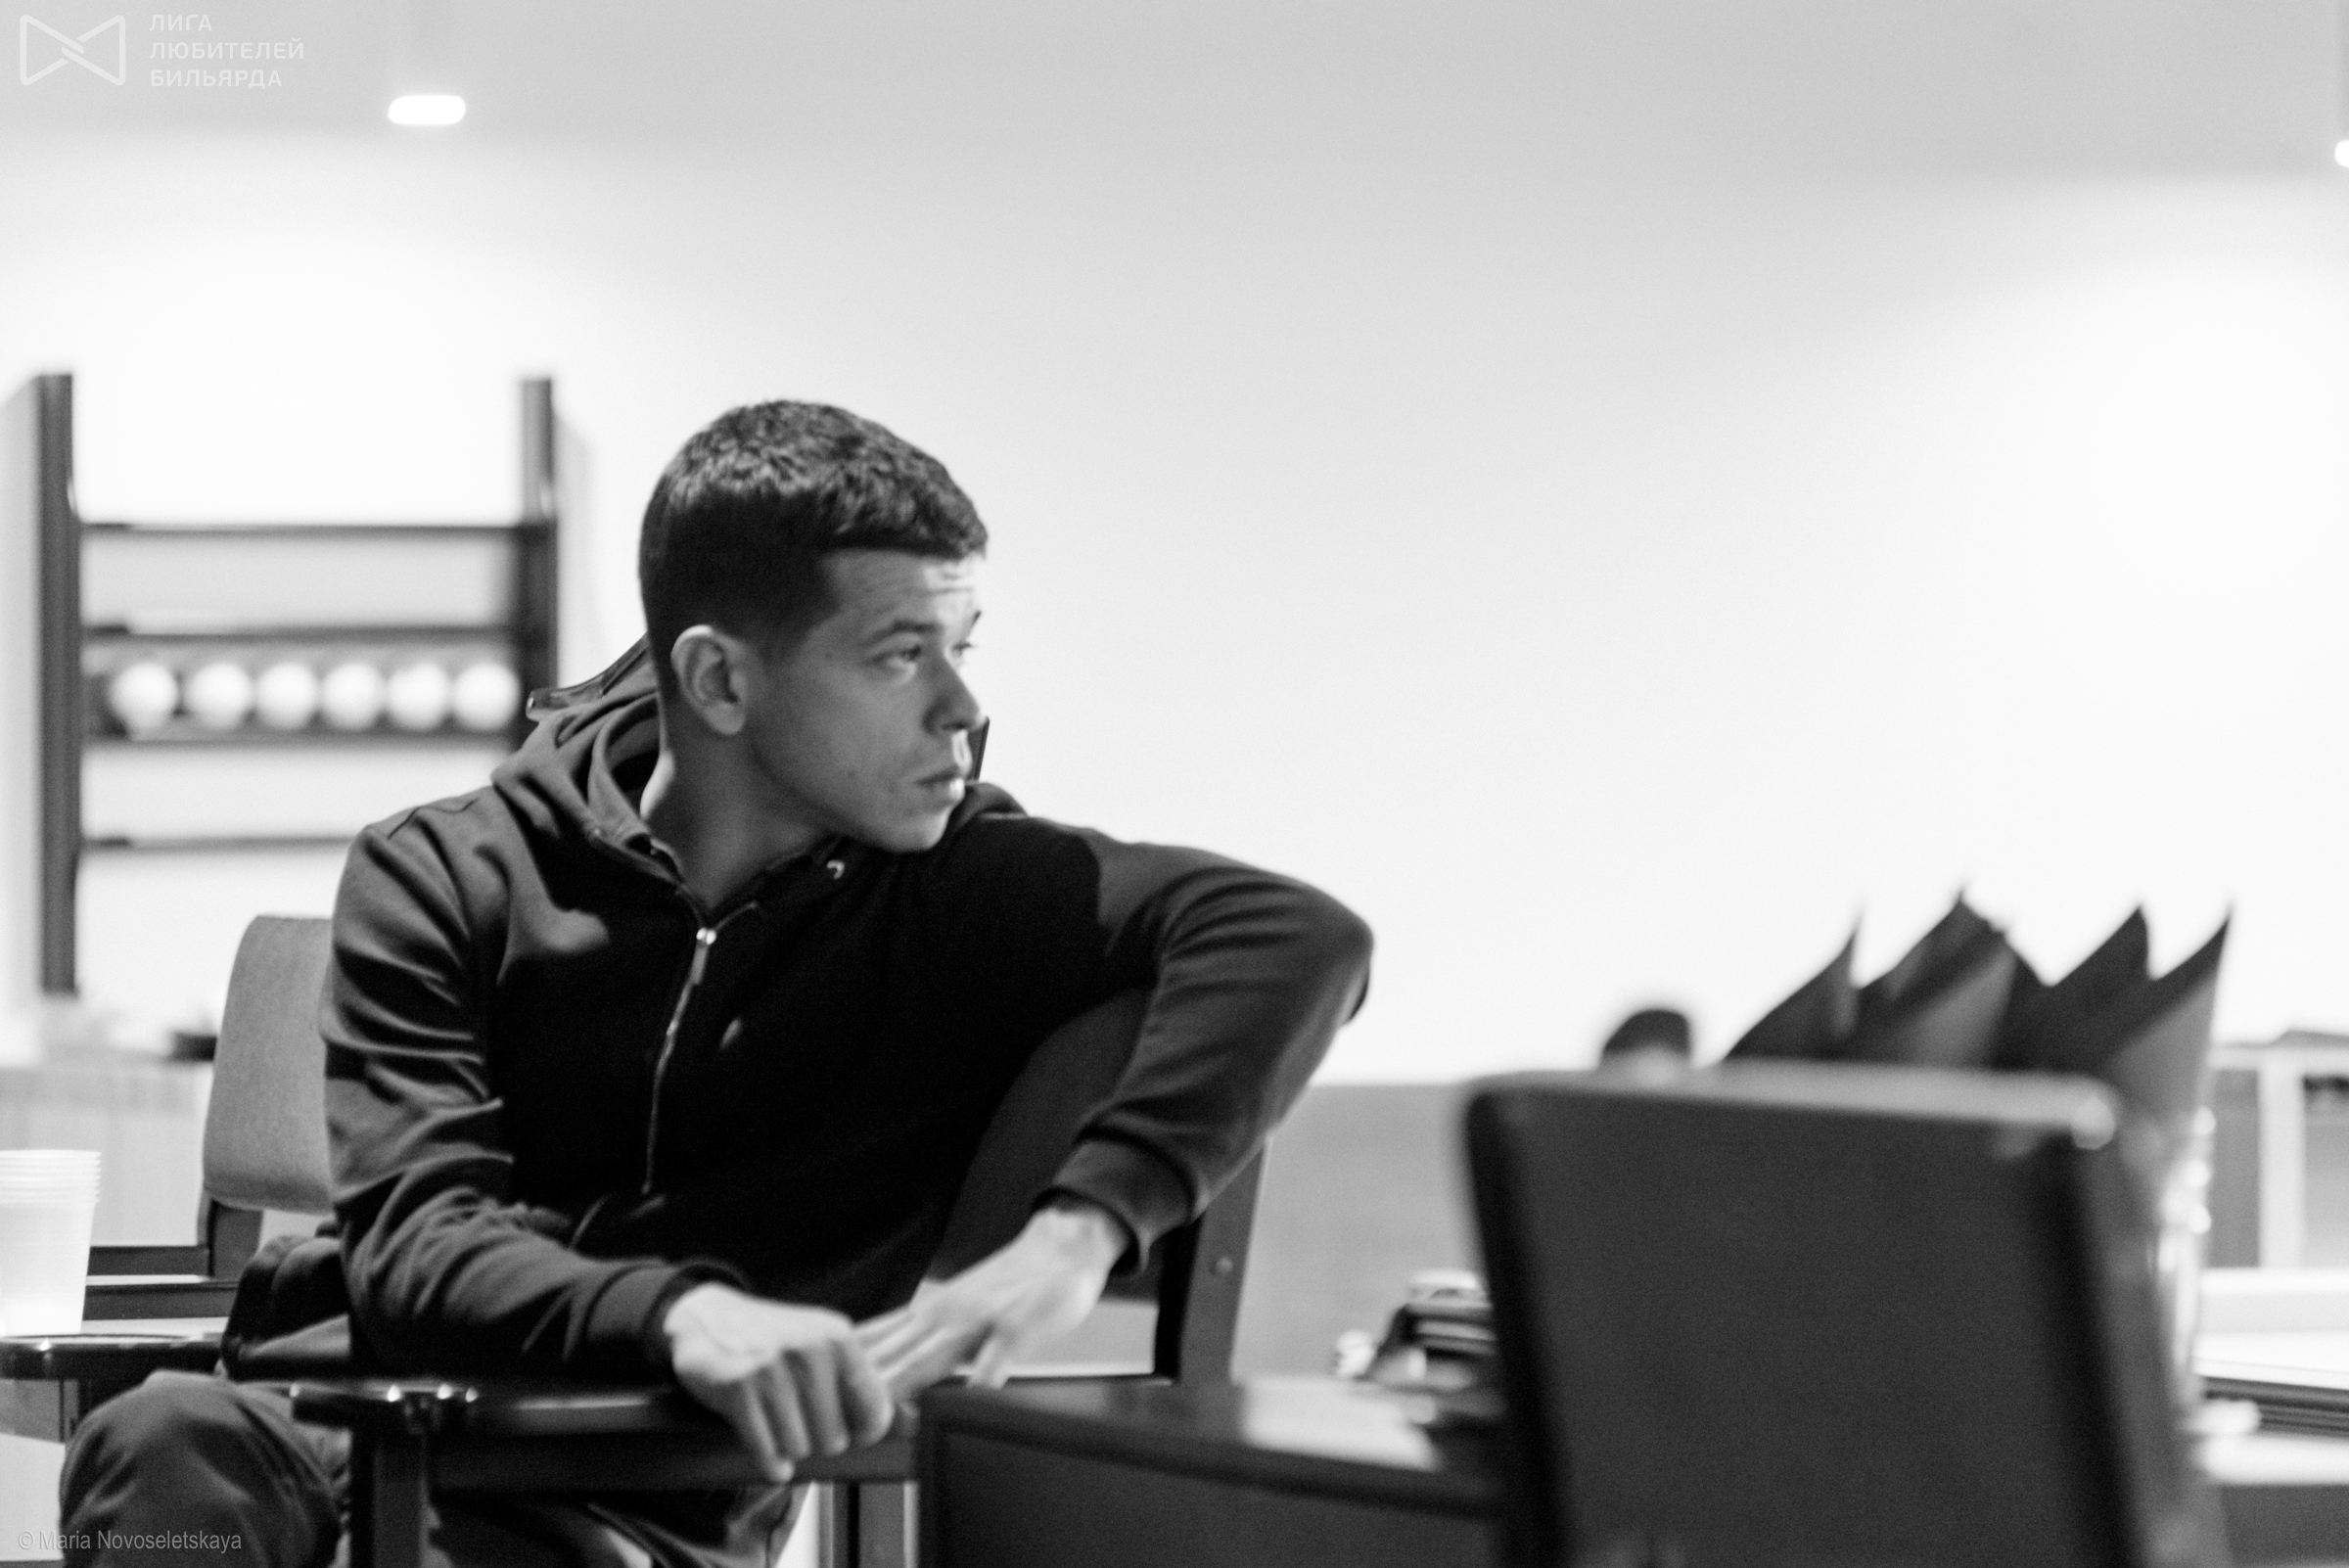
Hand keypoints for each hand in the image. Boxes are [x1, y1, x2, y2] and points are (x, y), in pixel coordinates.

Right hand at [662, 1282, 894, 1481]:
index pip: (874, 1409)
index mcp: (837, 1338)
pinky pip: (766, 1451)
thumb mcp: (820, 1341)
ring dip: (789, 1447)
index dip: (866, 1433)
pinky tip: (768, 1451)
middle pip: (834, 1439)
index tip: (856, 1435)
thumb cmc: (773, 1338)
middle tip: (802, 1423)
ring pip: (799, 1448)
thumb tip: (904, 1420)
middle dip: (819, 1441)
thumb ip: (856, 1377)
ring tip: (779, 1423)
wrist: (706, 1317)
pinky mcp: (737, 1389)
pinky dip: (769, 1461)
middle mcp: (808, 1351)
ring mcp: (771, 1369)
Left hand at [856, 1200, 1127, 1396]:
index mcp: (926, 1314)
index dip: (839, 1372)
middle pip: (890, 1356)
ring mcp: (979, 1322)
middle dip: (858, 1389)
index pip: (871, 1343)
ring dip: (903, 1384)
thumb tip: (878, 1368)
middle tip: (829, 1419)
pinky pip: (995, 1360)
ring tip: (878, 1414)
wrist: (1060, 1245)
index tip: (811, 1399)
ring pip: (931, 1356)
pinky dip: (980, 1382)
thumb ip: (919, 1337)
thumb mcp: (952, 1306)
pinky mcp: (1016, 1328)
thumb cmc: (1008, 1285)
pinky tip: (970, 1403)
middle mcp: (943, 1317)